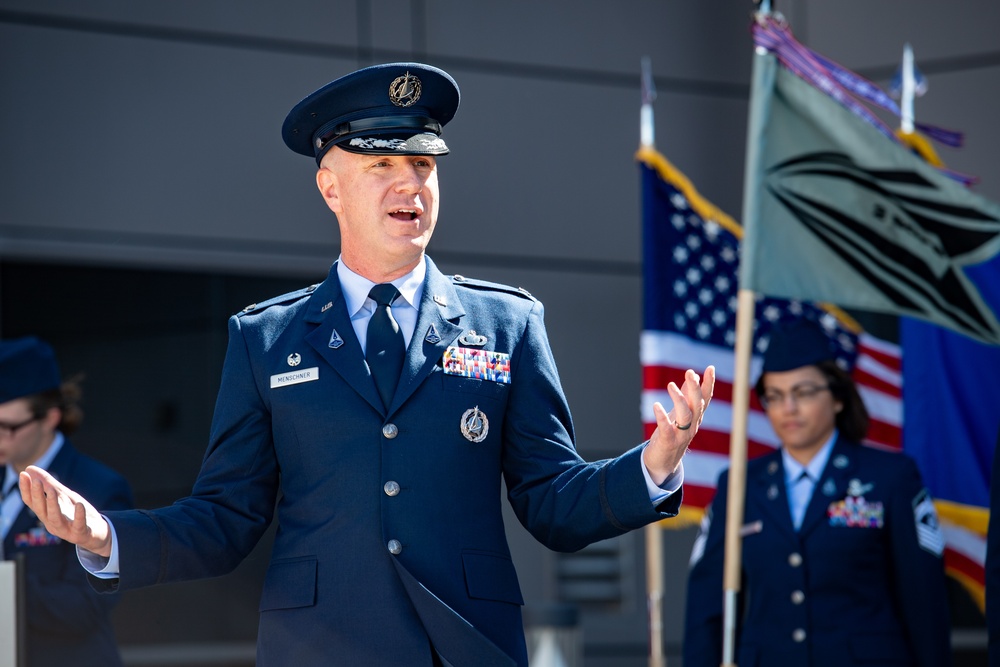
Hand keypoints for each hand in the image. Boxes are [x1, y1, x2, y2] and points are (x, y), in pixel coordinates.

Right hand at [19, 465, 111, 557]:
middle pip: (41, 509)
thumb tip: (29, 469)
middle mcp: (52, 522)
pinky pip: (78, 525)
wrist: (96, 533)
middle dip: (37, 495)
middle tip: (36, 481)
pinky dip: (78, 515)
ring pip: (55, 518)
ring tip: (52, 490)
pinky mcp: (80, 533)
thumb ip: (48, 484)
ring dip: (53, 504)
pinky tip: (79, 504)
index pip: (32, 502)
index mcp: (46, 514)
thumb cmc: (76, 514)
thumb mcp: (63, 497)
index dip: (26, 489)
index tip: (23, 474)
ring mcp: (66, 529)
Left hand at [642, 366, 714, 484]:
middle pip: (697, 405)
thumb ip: (686, 395)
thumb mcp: (680, 413)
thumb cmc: (672, 434)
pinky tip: (656, 405)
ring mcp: (681, 435)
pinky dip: (662, 417)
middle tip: (690, 372)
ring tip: (670, 385)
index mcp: (696, 417)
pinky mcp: (668, 442)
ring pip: (685, 416)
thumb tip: (692, 375)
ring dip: (679, 399)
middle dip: (695, 388)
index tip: (710, 368)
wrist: (662, 462)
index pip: (705, 399)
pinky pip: (666, 429)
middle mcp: (692, 426)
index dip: (708, 384)